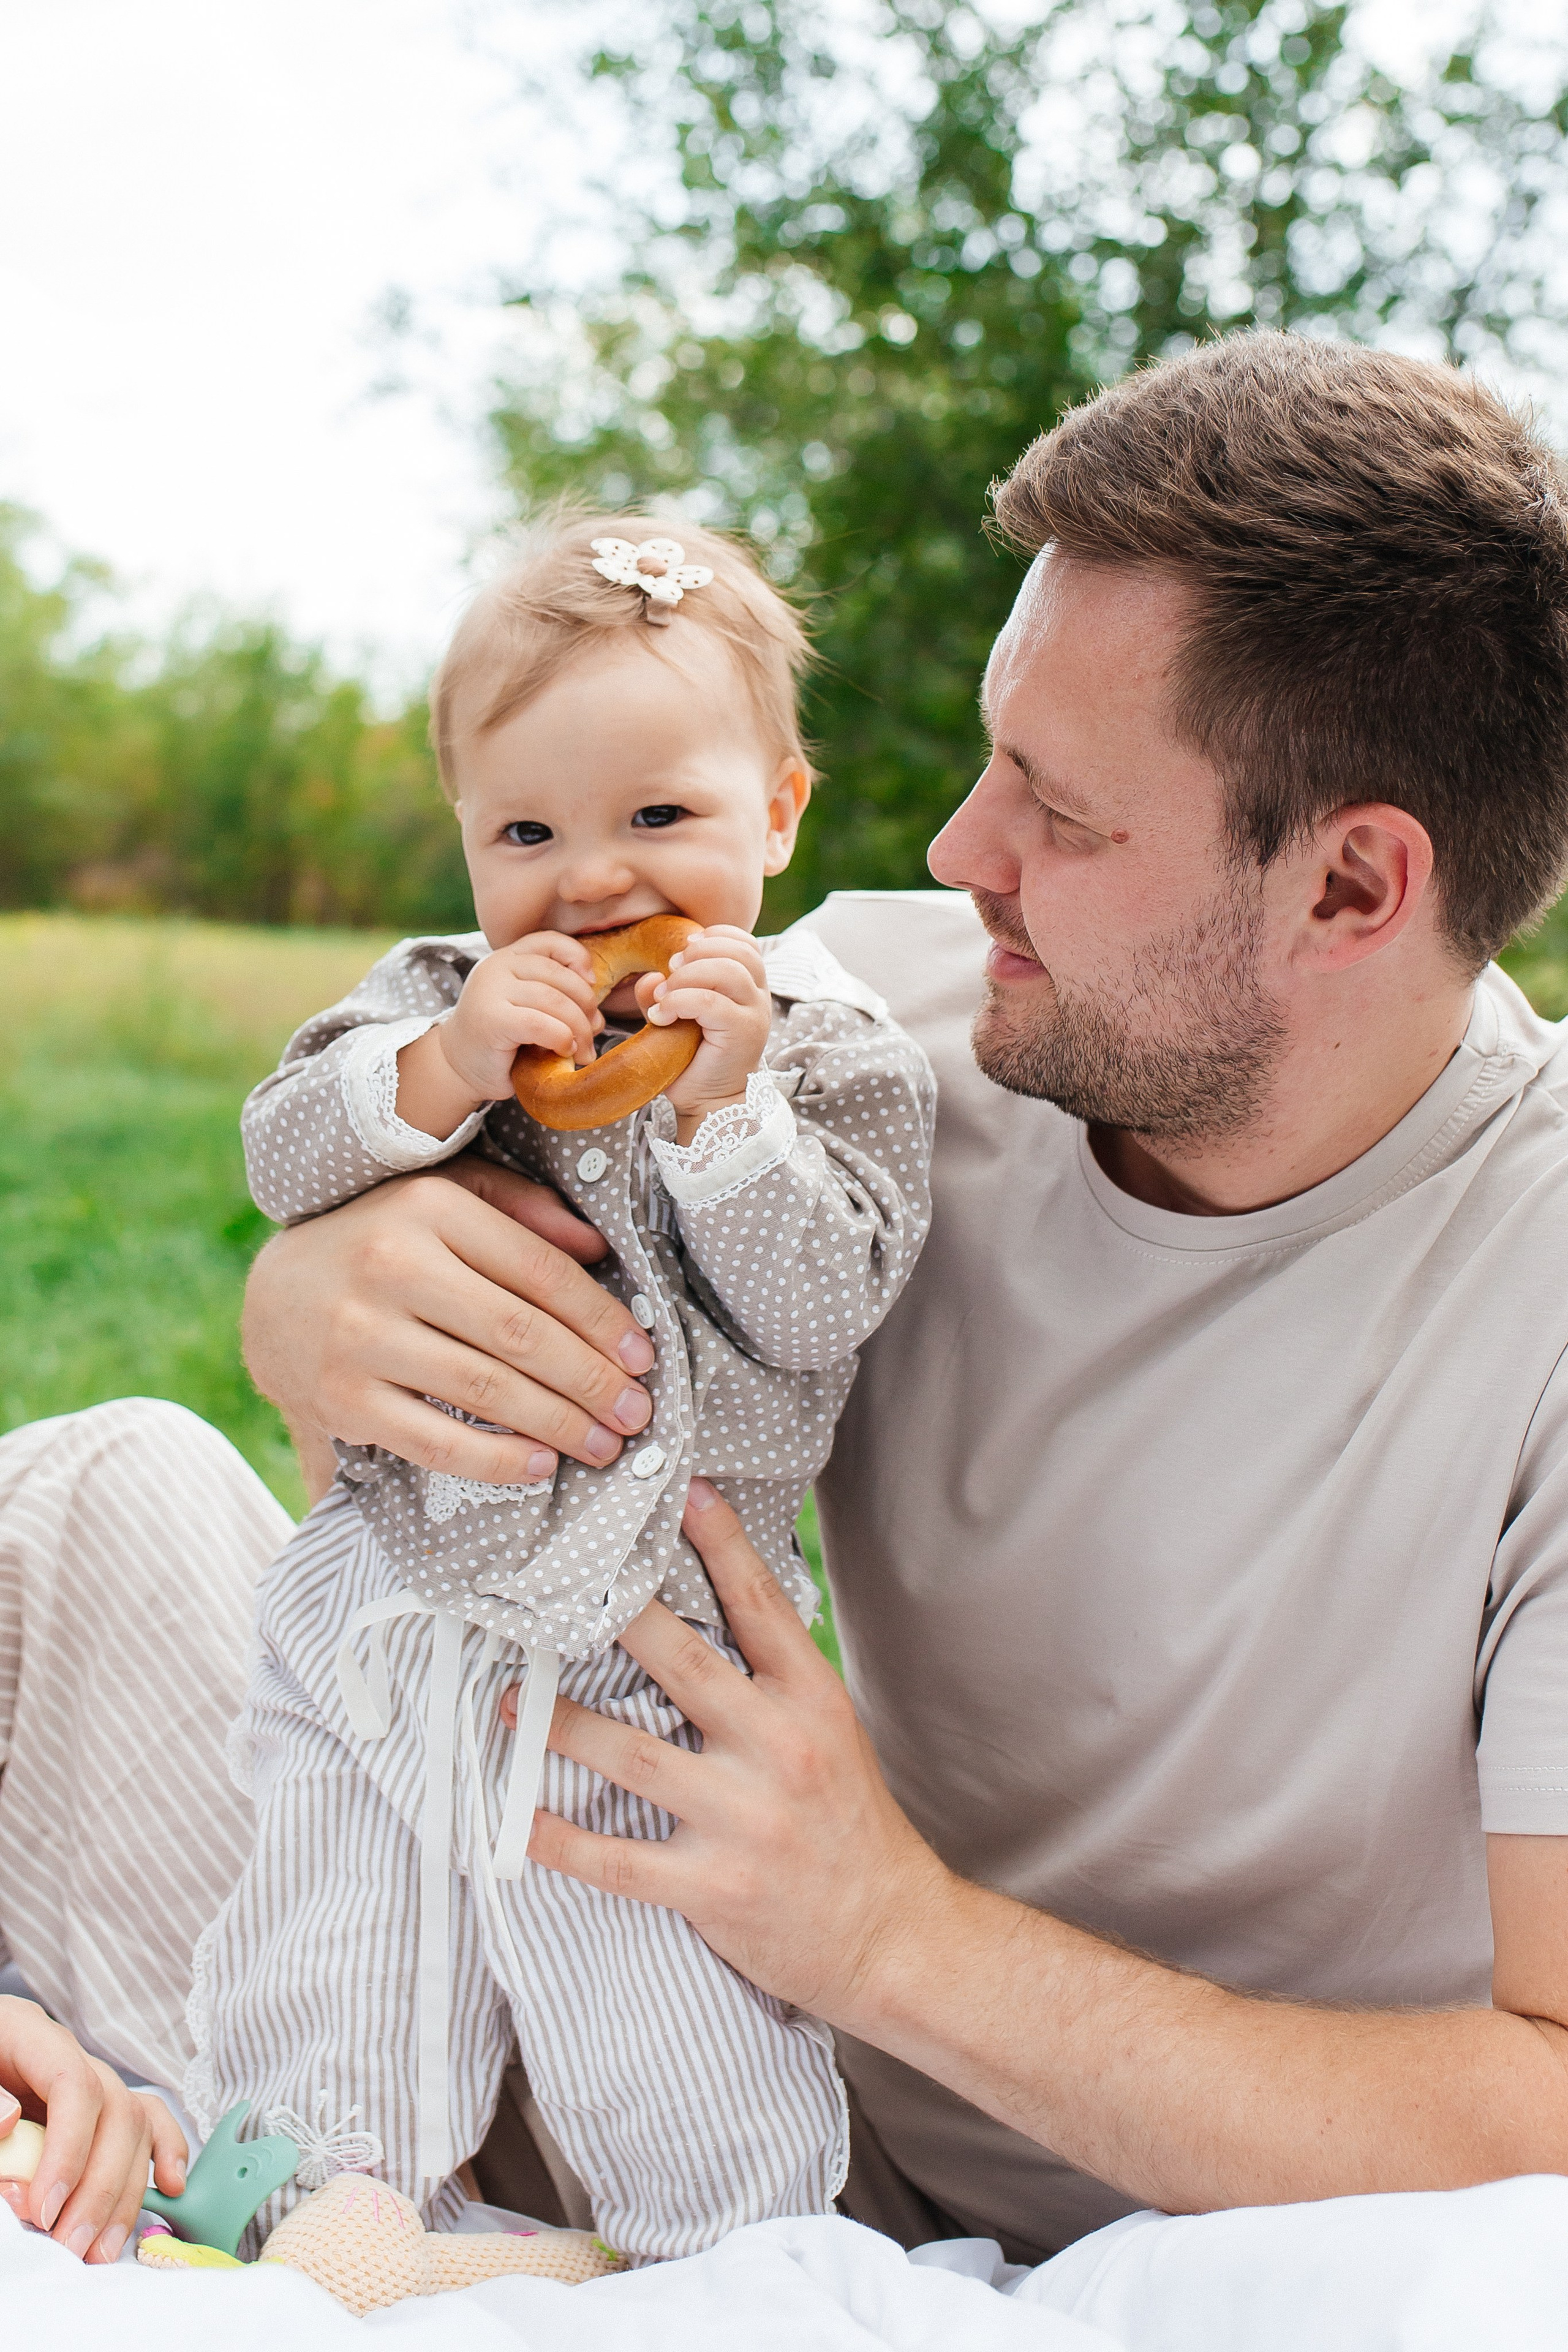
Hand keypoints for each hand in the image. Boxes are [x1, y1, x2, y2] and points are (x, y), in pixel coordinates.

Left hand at [0, 1997, 185, 2263]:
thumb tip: (8, 2123)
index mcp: (25, 2034)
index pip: (72, 2083)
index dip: (68, 2149)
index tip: (44, 2209)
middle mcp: (66, 2052)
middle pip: (114, 2109)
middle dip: (98, 2187)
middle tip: (69, 2244)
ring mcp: (88, 2076)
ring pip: (135, 2125)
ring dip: (123, 2193)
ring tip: (97, 2248)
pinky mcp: (98, 2104)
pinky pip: (147, 2120)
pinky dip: (164, 2152)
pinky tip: (169, 2187)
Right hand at [241, 1160, 655, 1496]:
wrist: (271, 1296)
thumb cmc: (383, 1241)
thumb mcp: (445, 1197)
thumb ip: (521, 1208)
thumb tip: (597, 1249)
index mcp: (428, 1208)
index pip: (539, 1270)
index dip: (601, 1319)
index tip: (642, 1355)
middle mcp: (392, 1266)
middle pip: (520, 1333)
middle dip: (591, 1380)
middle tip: (637, 1411)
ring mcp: (361, 1336)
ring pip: (486, 1389)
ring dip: (559, 1423)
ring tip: (604, 1443)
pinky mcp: (341, 1399)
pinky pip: (435, 1440)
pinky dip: (496, 1459)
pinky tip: (539, 1464)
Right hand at [398, 935, 603, 1138]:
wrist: (459, 1067)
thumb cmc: (502, 1040)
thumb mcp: (531, 1010)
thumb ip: (559, 1000)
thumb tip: (598, 1018)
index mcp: (508, 957)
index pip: (551, 942)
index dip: (578, 958)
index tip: (591, 984)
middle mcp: (497, 966)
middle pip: (560, 976)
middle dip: (586, 1007)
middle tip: (593, 1033)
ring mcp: (491, 990)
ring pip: (554, 1000)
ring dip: (579, 1028)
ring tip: (583, 1050)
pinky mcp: (492, 1019)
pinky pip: (540, 1023)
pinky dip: (561, 1038)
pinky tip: (564, 1050)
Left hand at [512, 1480, 953, 2025]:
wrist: (888, 1936)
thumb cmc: (848, 1822)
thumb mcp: (829, 1729)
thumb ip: (772, 1674)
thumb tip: (712, 1600)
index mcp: (811, 1699)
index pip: (760, 1604)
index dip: (720, 1542)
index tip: (681, 1490)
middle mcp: (779, 1748)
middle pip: (681, 1662)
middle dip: (614, 1616)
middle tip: (555, 1583)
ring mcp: (743, 1818)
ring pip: (632, 1755)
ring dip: (562, 1724)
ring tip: (513, 1700)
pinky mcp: (712, 1886)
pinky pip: (616, 1860)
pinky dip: (559, 1840)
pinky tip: (514, 1820)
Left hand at [637, 927, 771, 1141]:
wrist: (709, 1104)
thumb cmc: (693, 1061)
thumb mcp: (676, 1018)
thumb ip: (664, 993)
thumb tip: (649, 977)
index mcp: (750, 987)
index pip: (746, 944)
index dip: (715, 936)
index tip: (683, 950)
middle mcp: (759, 997)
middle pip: (738, 951)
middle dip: (696, 953)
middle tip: (668, 973)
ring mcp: (755, 1015)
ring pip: (727, 971)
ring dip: (686, 977)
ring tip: (663, 997)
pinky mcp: (744, 1033)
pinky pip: (711, 1002)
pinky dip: (679, 1002)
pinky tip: (661, 1016)